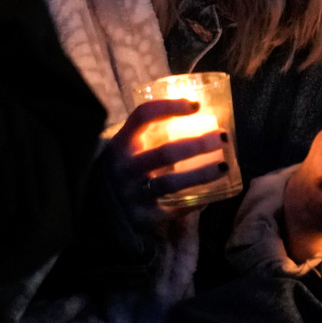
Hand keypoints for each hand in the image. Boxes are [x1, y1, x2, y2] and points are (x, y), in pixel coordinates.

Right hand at [104, 99, 228, 229]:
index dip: (170, 107)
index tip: (197, 105)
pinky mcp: (141, 217)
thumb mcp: (129, 146)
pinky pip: (171, 210)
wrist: (97, 205)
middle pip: (165, 152)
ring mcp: (131, 194)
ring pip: (171, 182)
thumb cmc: (126, 165)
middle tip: (222, 137)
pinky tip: (211, 195)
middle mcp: (124, 168)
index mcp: (121, 143)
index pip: (144, 116)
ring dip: (201, 174)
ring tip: (224, 166)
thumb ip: (153, 131)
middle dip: (198, 144)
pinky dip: (193, 203)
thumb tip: (197, 110)